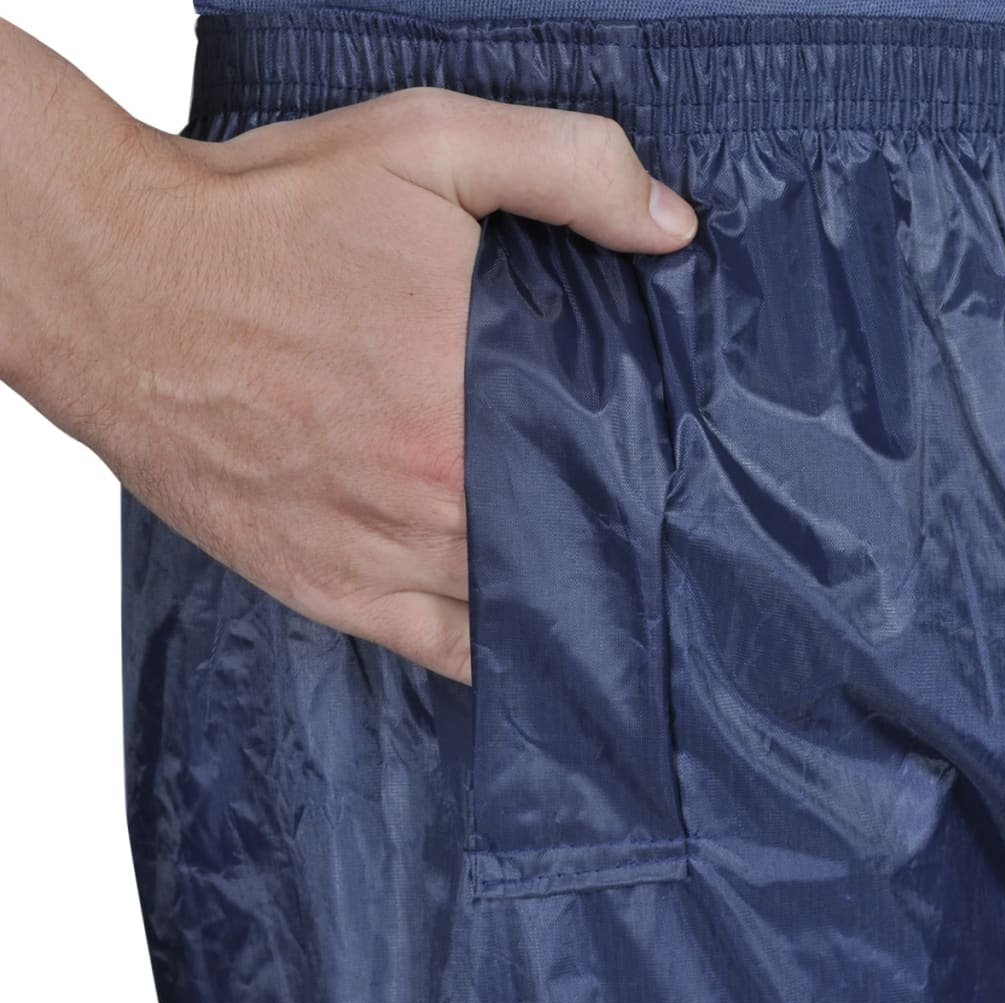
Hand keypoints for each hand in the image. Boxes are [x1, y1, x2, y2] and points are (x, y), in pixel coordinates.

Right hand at [4, 75, 698, 685]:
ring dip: (562, 600)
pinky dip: (493, 654)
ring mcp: (380, 554)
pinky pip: (441, 651)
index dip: (654, 477)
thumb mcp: (426, 142)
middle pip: (569, 543)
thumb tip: (671, 226)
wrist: (122, 289)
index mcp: (474, 397)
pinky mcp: (328, 588)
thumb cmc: (265, 222)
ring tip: (604, 589)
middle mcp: (435, 495)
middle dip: (613, 536)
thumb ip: (568, 167)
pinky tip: (528, 643)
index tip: (677, 476)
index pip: (612, 465)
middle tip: (648, 529)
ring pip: (514, 612)